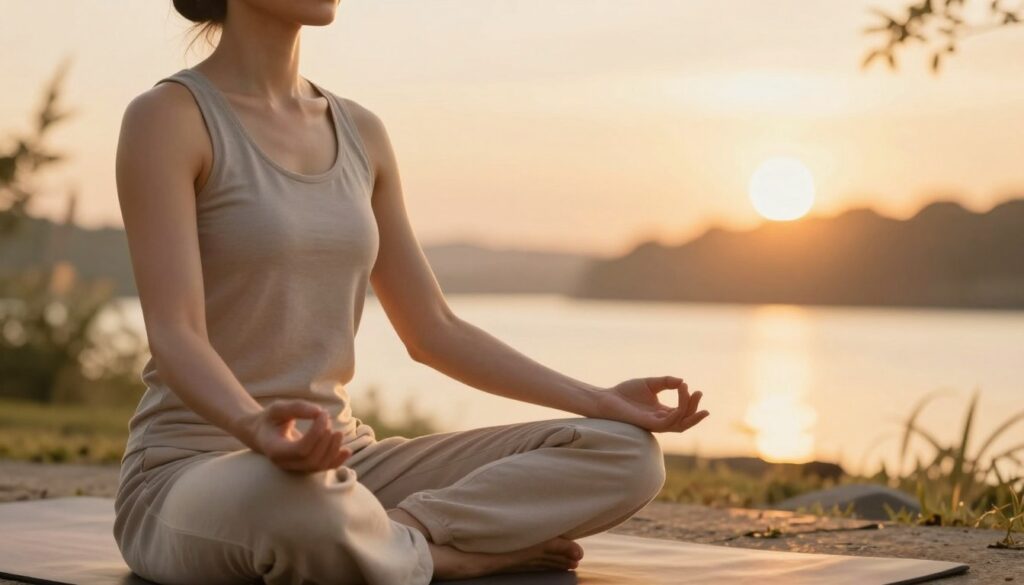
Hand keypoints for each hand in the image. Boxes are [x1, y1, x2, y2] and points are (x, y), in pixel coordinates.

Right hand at [238, 399, 351, 472]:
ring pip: (319, 466)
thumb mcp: (278, 408)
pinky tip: (347, 450)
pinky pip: (324, 469)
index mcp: (275, 450)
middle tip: (327, 419)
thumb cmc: (271, 419)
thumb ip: (297, 408)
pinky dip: (337, 461)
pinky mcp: (306, 468)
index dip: (316, 433)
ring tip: (337, 431)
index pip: (301, 450)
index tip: (323, 414)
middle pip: (311, 460)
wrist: (263, 434)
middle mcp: (285, 463)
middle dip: (325, 439)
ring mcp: (296, 468)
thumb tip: (319, 412)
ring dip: (333, 448)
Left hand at [593, 376, 708, 432]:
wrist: (607, 398)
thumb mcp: (650, 383)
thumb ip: (666, 382)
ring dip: (688, 408)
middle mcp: (660, 420)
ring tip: (692, 392)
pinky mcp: (648, 424)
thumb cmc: (625, 392)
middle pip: (685, 420)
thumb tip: (682, 381)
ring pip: (679, 423)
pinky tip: (680, 402)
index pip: (682, 412)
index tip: (691, 386)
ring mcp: (655, 424)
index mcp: (661, 412)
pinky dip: (677, 413)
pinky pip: (668, 423)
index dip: (690, 401)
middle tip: (699, 392)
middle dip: (694, 408)